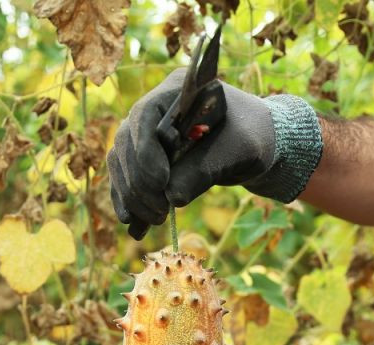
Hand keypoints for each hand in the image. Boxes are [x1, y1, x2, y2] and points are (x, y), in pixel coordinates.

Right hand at [108, 70, 283, 238]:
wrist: (252, 145)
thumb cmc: (250, 137)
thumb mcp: (237, 151)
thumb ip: (206, 169)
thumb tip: (172, 197)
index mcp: (178, 91)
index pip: (145, 116)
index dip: (146, 151)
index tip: (161, 183)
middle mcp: (154, 108)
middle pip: (127, 142)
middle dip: (139, 182)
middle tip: (159, 213)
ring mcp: (145, 131)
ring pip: (121, 161)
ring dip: (131, 195)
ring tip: (153, 221)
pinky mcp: (143, 155)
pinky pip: (125, 176)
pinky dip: (127, 200)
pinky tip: (133, 224)